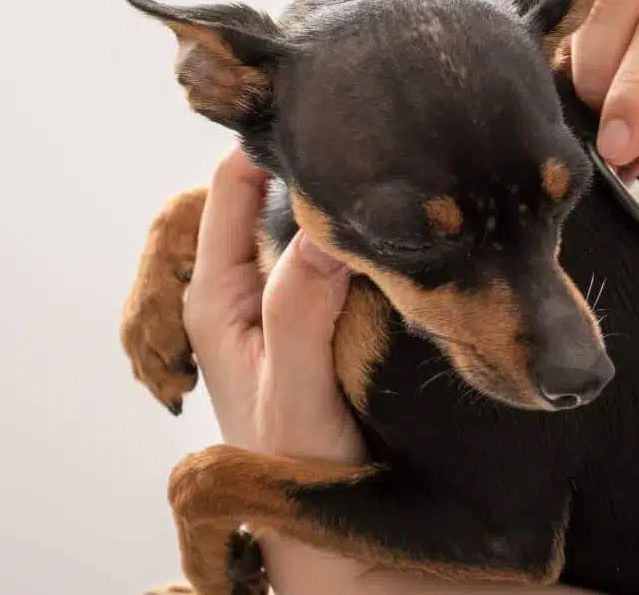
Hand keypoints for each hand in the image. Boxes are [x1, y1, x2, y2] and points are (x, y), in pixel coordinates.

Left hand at [183, 146, 368, 591]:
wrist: (329, 527)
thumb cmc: (298, 462)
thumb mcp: (293, 387)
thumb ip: (300, 308)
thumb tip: (331, 225)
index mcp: (218, 291)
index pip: (233, 181)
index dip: (275, 139)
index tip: (333, 111)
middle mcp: (250, 284)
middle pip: (279, 189)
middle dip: (325, 161)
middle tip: (385, 133)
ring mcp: (292, 298)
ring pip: (320, 221)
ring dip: (356, 200)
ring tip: (409, 168)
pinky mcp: (330, 315)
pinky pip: (349, 256)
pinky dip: (377, 237)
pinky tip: (419, 227)